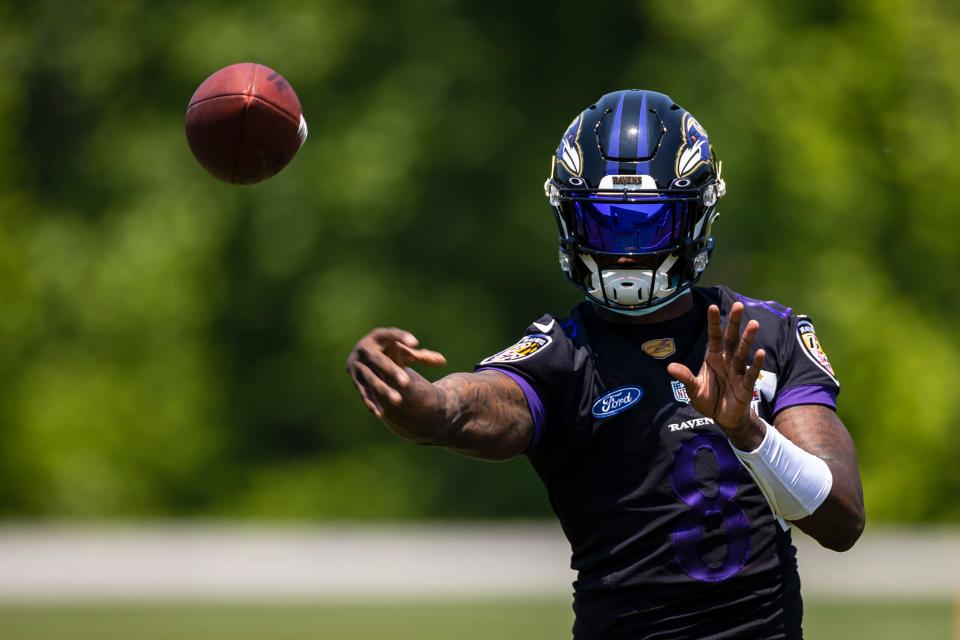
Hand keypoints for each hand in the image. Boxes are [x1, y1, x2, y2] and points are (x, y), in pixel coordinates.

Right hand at [346, 327, 446, 421]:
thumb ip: (421, 356)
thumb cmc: (389, 352)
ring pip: (371, 379)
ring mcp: (357, 364)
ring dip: (384, 390)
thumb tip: (443, 362)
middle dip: (392, 371)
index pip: (390, 335)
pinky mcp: (355, 379)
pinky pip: (363, 391)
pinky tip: (381, 413)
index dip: (402, 337)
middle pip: (379, 360)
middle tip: (406, 382)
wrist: (363, 356)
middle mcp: (365, 348)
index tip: (415, 343)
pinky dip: (371, 402)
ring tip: (398, 401)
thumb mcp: (404, 352)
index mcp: (378, 336)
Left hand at [666, 302, 765, 449]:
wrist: (724, 418)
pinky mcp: (746, 385)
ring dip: (748, 339)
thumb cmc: (709, 399)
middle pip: (731, 339)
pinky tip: (761, 353)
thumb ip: (685, 378)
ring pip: (742, 352)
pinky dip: (756, 364)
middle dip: (734, 323)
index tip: (712, 306)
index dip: (713, 323)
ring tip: (754, 324)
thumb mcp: (694, 389)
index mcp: (713, 358)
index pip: (713, 337)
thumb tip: (670, 367)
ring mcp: (737, 371)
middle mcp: (726, 360)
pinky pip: (751, 373)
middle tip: (739, 305)